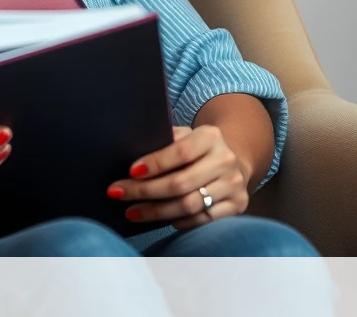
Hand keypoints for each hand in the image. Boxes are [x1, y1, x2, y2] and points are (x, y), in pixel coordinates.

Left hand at [106, 125, 249, 230]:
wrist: (233, 162)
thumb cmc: (196, 149)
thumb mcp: (184, 136)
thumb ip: (164, 141)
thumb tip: (131, 155)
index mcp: (211, 136)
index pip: (180, 152)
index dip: (154, 164)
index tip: (130, 172)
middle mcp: (226, 160)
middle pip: (180, 183)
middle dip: (145, 191)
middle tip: (118, 193)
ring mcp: (234, 185)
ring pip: (189, 205)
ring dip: (156, 211)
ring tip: (132, 211)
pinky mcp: (238, 206)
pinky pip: (201, 219)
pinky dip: (177, 221)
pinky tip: (159, 219)